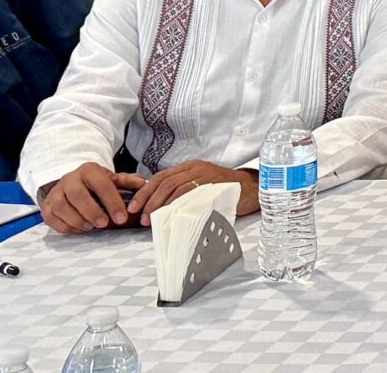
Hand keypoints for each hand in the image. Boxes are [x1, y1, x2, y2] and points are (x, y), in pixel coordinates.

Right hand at [39, 163, 147, 232]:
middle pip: (78, 195)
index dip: (112, 202)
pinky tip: (79, 229)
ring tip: (91, 227)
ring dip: (77, 220)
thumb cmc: (95, 183)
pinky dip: (66, 226)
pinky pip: (52, 218)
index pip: (102, 185)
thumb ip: (128, 182)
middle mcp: (70, 179)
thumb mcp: (112, 179)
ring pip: (62, 207)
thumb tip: (145, 185)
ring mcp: (56, 192)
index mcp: (89, 170)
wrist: (71, 182)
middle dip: (92, 212)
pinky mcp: (46, 206)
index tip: (122, 218)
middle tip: (104, 224)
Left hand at [130, 160, 259, 219]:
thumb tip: (158, 208)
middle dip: (147, 200)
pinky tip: (171, 216)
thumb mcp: (201, 186)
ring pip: (175, 188)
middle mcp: (196, 167)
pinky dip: (178, 205)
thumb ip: (183, 192)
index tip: (133, 207)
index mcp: (190, 167)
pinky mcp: (215, 184)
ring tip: (151, 220)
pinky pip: (192, 194)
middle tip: (139, 217)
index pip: (161, 177)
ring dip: (160, 205)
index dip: (144, 192)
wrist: (253, 188)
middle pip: (165, 182)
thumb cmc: (225, 191)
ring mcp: (206, 175)